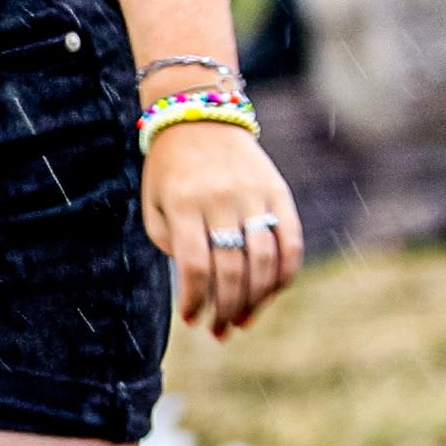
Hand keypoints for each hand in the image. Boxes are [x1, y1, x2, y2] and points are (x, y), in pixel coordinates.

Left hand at [143, 122, 302, 337]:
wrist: (200, 115)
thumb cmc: (171, 170)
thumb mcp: (155, 203)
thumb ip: (171, 244)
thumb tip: (200, 287)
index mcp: (184, 203)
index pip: (196, 265)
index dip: (195, 300)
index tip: (191, 319)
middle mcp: (221, 199)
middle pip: (232, 270)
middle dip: (226, 309)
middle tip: (219, 331)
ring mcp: (254, 195)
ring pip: (264, 262)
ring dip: (256, 301)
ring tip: (241, 322)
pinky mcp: (279, 192)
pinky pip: (291, 242)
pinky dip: (285, 275)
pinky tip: (270, 295)